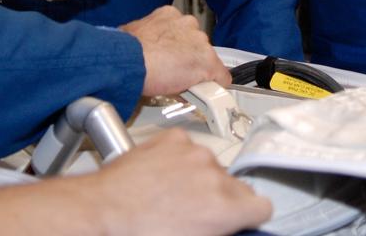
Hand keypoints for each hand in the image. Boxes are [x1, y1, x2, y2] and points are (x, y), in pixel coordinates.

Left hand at [76, 130, 272, 235]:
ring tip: (172, 193)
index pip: (262, 206)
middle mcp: (214, 174)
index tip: (239, 218)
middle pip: (236, 185)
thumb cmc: (137, 231)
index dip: (249, 215)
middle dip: (221, 197)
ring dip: (199, 177)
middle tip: (196, 211)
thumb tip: (227, 226)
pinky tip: (162, 174)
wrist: (102, 210)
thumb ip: (219, 228)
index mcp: (225, 207)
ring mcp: (194, 152)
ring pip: (212, 165)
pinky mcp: (173, 138)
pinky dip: (179, 158)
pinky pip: (188, 147)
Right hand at [121, 6, 231, 95]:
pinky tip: (206, 93)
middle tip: (173, 72)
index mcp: (169, 15)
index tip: (172, 58)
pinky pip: (221, 76)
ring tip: (181, 84)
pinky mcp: (209, 63)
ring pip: (206, 59)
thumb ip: (143, 39)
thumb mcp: (132, 35)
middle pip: (196, 44)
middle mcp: (188, 24)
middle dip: (187, 58)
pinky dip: (215, 85)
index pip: (181, 32)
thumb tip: (138, 47)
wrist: (132, 61)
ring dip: (197, 71)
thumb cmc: (126, 50)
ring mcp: (200, 42)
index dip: (177, 48)